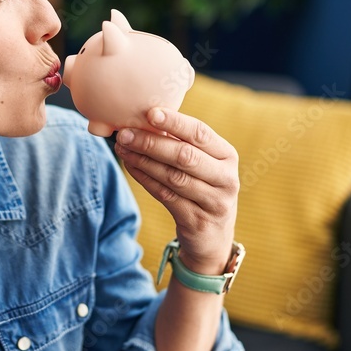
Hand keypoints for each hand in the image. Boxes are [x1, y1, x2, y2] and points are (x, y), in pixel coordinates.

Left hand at [113, 107, 238, 273]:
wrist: (213, 238)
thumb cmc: (202, 189)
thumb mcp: (203, 165)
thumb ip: (182, 143)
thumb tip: (145, 118)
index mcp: (227, 155)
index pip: (200, 133)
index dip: (175, 122)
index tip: (149, 112)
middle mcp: (226, 178)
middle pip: (185, 156)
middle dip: (151, 142)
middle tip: (124, 133)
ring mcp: (214, 202)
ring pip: (172, 177)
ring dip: (143, 160)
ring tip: (122, 148)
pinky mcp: (197, 220)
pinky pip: (165, 196)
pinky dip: (145, 179)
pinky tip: (131, 166)